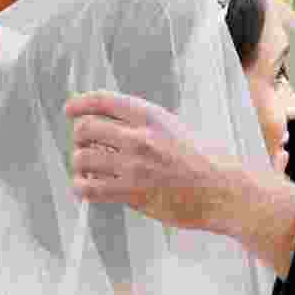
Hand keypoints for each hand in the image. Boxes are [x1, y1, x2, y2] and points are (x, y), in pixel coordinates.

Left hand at [65, 90, 294, 276]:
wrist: (223, 190)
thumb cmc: (206, 161)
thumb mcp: (176, 129)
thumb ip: (146, 126)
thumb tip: (113, 127)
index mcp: (152, 116)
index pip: (103, 101)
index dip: (80, 104)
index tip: (70, 110)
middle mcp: (139, 137)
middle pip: (85, 129)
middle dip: (80, 138)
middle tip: (85, 146)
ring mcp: (134, 166)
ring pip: (82, 158)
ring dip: (80, 164)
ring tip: (87, 170)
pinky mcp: (131, 193)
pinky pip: (89, 188)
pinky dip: (82, 188)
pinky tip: (88, 188)